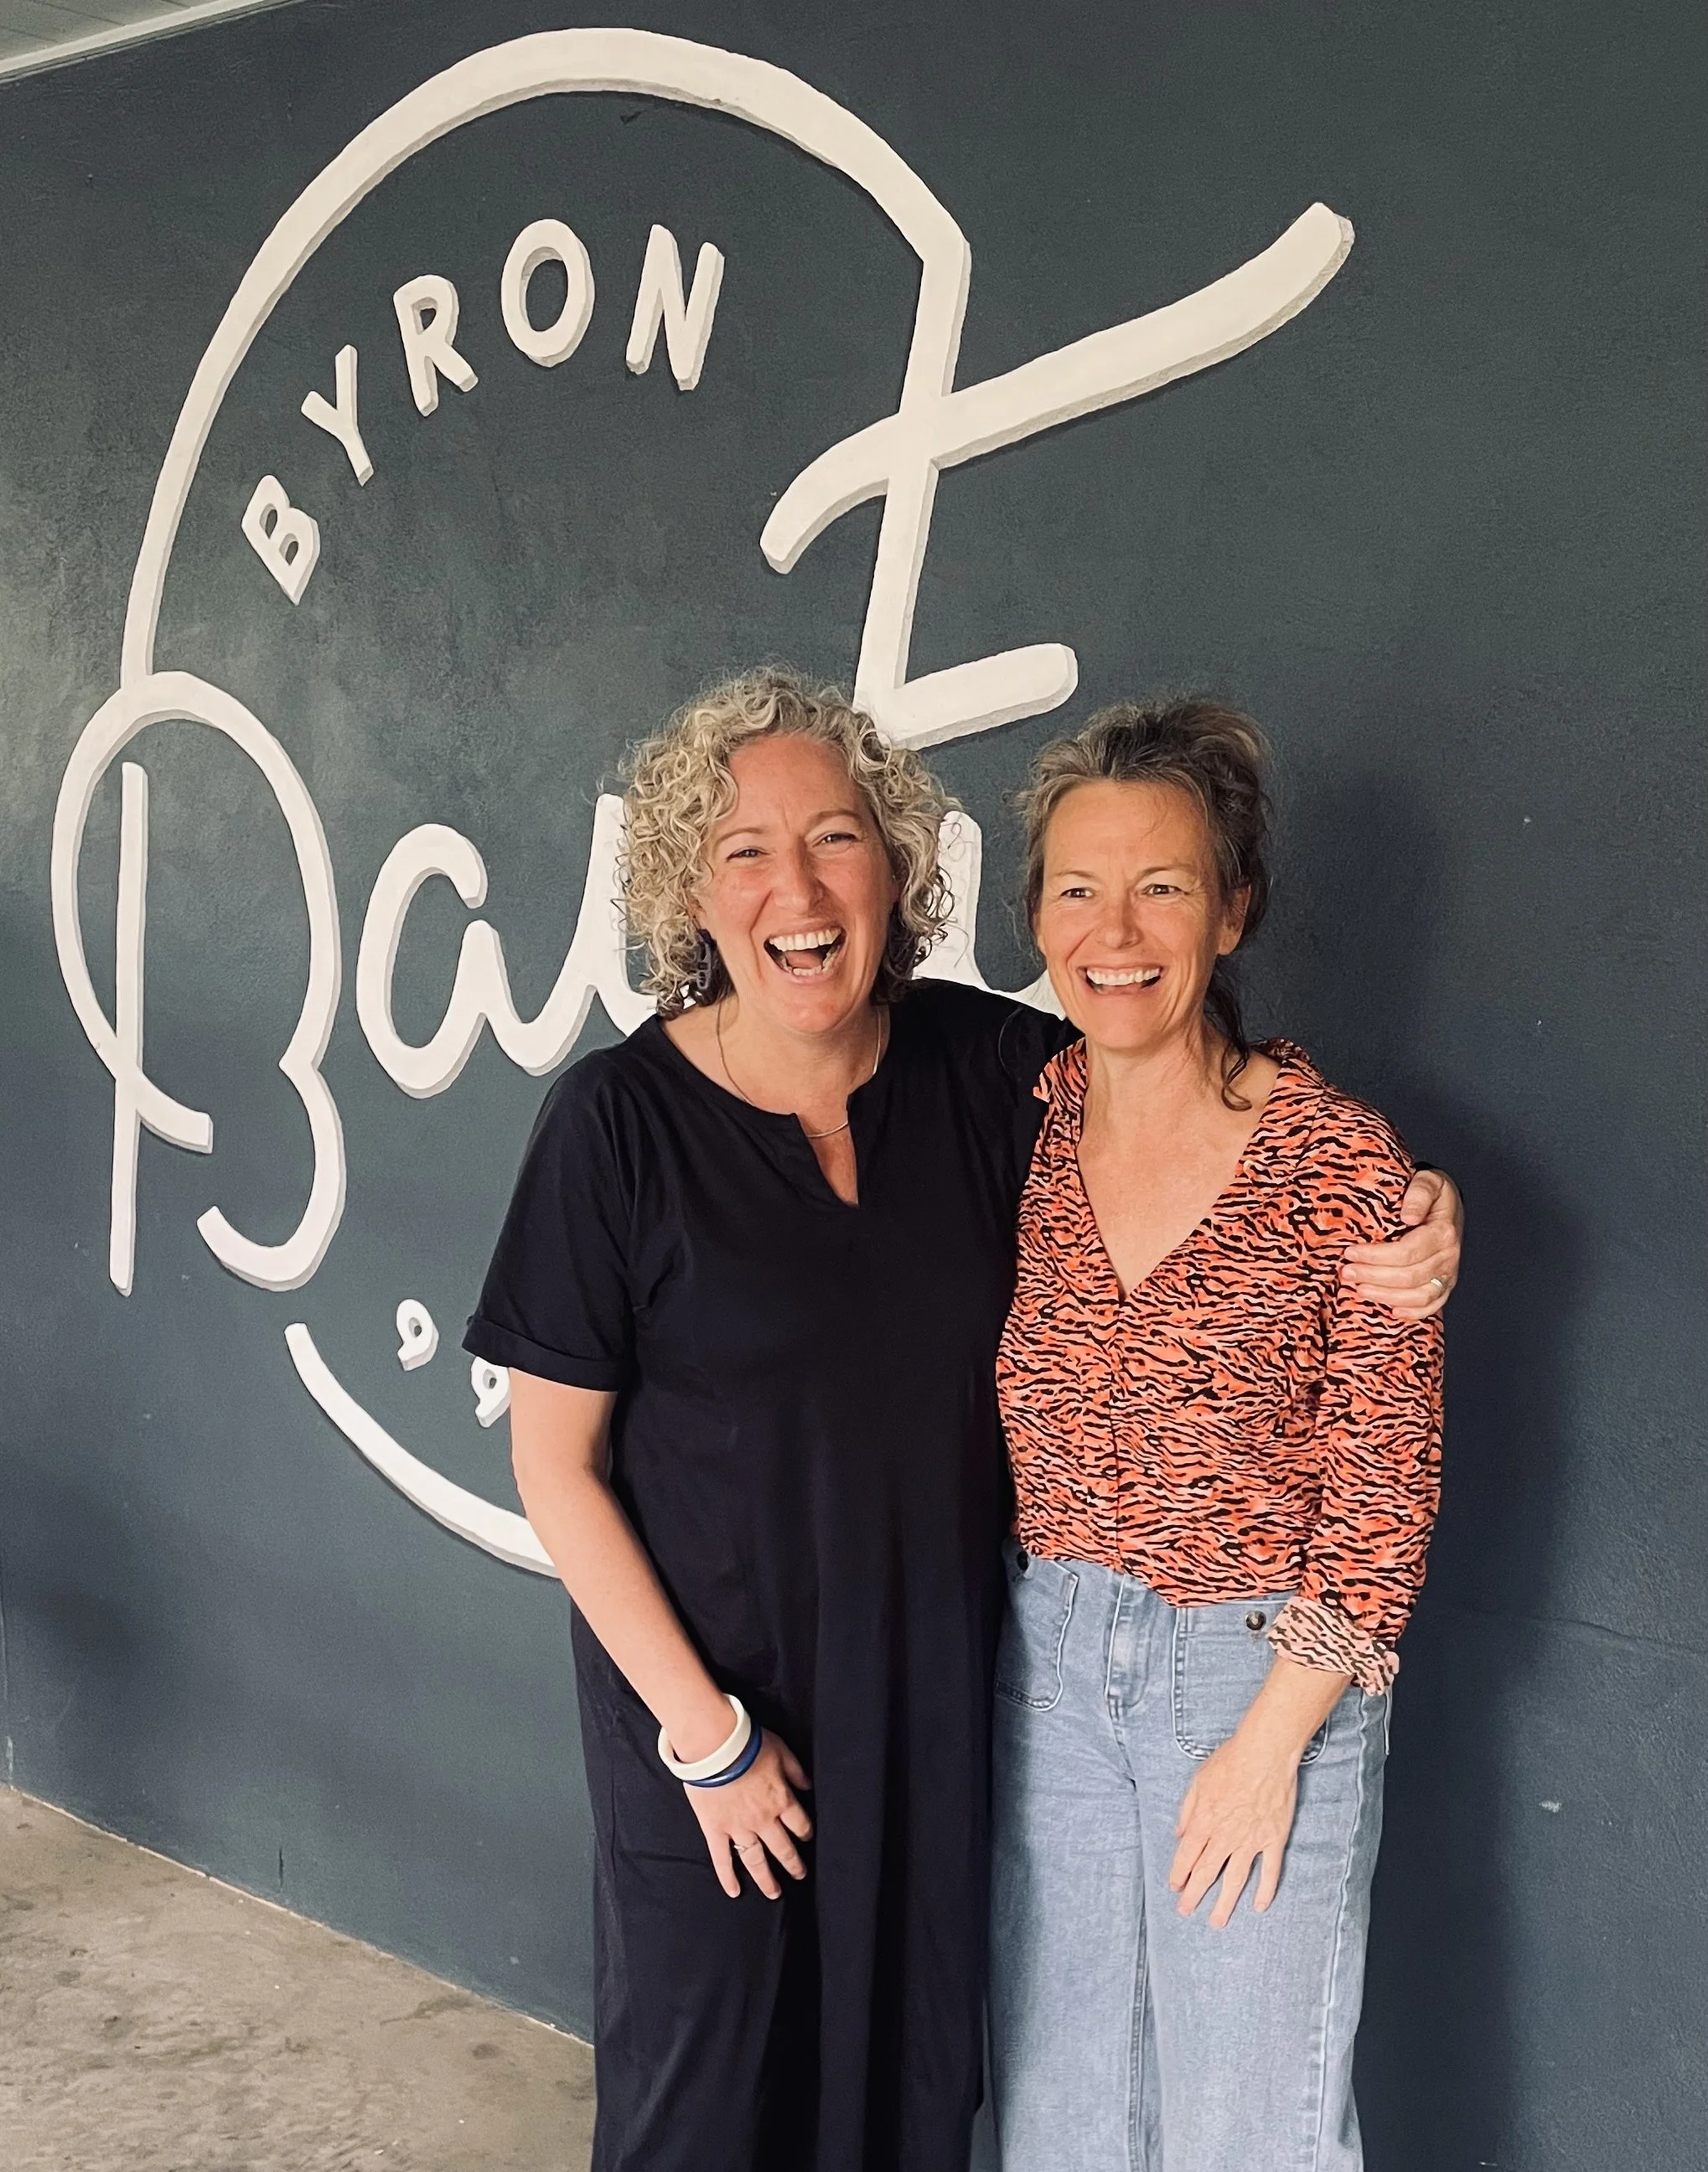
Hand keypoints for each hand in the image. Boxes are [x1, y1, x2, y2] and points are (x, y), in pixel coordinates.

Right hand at [684, 1733, 813, 1898]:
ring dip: (766, 1879)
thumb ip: (796, 1772)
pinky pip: (722, 1858)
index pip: (800, 1824)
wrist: (715, 1746)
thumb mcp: (782, 1751)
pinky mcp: (715, 1829)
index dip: (806, 1833)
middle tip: (800, 1876)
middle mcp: (763, 1820)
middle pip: (783, 1848)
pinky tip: (734, 1891)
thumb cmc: (749, 1744)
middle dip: (793, 1864)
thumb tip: (808, 1786)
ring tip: (774, 1893)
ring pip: (756, 1860)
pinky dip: (728, 1877)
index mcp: (781, 1800)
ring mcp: (738, 1828)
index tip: (807, 1839)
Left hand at [1169, 1731, 1300, 1927]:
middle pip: (1206, 1871)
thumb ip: (1187, 1809)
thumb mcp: (1199, 1779)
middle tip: (1186, 1912)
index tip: (1175, 1888)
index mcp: (1205, 1820)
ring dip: (1224, 1902)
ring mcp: (1251, 1840)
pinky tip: (1259, 1906)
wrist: (1265, 1753)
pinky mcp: (1273, 1839)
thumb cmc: (1231, 1761)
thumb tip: (1179, 1833)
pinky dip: (1265, 1890)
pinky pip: (1270, 1871)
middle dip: (1194, 1895)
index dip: (1179, 1874)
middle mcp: (1225, 1835)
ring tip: (1217, 1921)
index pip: (1187, 1855)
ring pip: (1235, 1879)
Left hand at [1342, 1167, 1461, 1318]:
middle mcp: (1448, 1256)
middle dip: (1373, 1277)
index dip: (1376, 1256)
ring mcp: (1449, 1273)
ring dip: (1386, 1296)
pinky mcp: (1446, 1285)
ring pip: (1418, 1296)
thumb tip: (1408, 1216)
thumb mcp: (1428, 1180)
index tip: (1350, 1253)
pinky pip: (1432, 1306)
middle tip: (1346, 1272)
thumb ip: (1419, 1193)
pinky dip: (1412, 1312)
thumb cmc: (1433, 1193)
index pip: (1406, 1252)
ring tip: (1359, 1289)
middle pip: (1409, 1277)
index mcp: (1442, 1232)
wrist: (1449, 1204)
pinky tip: (1391, 1311)